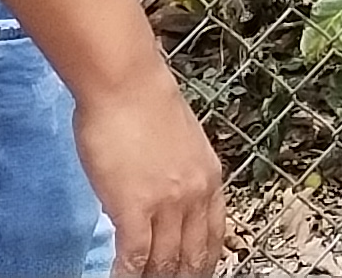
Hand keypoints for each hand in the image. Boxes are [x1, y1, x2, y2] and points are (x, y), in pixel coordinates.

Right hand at [73, 68, 227, 275]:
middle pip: (193, 254)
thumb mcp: (181, 141)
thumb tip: (162, 190)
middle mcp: (195, 195)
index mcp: (210, 178)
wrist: (126, 83)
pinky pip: (135, 257)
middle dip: (182, 275)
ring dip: (154, 277)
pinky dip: (128, 274)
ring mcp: (168, 205)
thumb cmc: (143, 100)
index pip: (216, 234)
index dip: (205, 260)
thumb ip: (177, 172)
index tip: (197, 271)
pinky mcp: (135, 208)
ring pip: (165, 261)